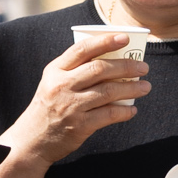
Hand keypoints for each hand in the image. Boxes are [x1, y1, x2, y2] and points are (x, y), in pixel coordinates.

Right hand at [0, 34, 148, 165]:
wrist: (32, 140)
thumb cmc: (48, 107)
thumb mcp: (53, 82)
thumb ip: (74, 70)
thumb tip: (112, 59)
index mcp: (55, 70)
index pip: (82, 49)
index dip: (105, 41)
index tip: (124, 37)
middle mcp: (62, 85)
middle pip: (99, 69)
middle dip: (126, 66)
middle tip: (143, 67)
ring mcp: (71, 106)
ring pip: (108, 92)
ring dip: (131, 89)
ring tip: (145, 86)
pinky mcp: (80, 125)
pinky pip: (109, 115)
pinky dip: (124, 112)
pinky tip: (132, 110)